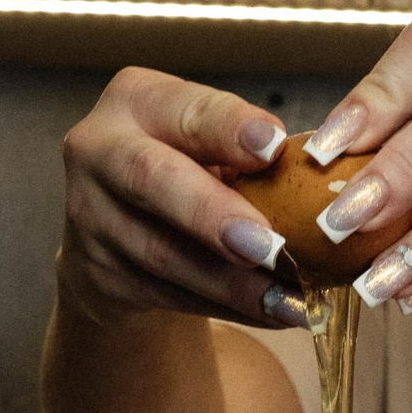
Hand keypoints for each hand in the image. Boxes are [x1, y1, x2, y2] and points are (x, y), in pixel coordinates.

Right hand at [58, 69, 306, 330]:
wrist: (121, 231)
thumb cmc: (187, 170)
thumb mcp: (211, 144)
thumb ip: (248, 151)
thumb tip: (321, 174)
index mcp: (136, 100)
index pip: (184, 109)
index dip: (228, 128)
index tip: (275, 147)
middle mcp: (99, 151)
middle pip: (151, 178)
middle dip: (213, 213)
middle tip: (269, 244)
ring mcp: (90, 217)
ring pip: (163, 253)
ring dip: (232, 282)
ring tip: (290, 298)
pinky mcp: (100, 275)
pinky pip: (171, 295)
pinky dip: (229, 308)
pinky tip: (275, 313)